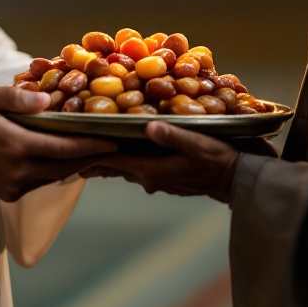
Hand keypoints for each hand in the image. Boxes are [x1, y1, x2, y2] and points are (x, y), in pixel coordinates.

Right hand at [0, 85, 116, 200]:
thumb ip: (16, 97)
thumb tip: (48, 100)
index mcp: (15, 146)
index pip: (65, 149)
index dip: (93, 145)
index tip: (116, 139)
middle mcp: (18, 171)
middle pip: (66, 167)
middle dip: (92, 156)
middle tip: (116, 144)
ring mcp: (13, 185)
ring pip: (55, 176)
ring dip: (76, 164)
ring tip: (97, 149)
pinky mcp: (8, 193)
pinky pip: (41, 181)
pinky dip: (57, 170)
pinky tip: (66, 157)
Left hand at [80, 122, 276, 202]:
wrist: (238, 180)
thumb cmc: (220, 159)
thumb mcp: (199, 143)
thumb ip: (173, 135)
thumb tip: (149, 126)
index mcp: (152, 168)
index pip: (113, 160)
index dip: (90, 152)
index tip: (70, 144)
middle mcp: (150, 176)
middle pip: (113, 166)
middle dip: (93, 157)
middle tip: (69, 147)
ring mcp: (157, 179)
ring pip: (124, 167)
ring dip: (108, 159)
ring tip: (87, 149)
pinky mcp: (166, 177)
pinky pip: (138, 168)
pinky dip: (125, 160)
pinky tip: (122, 152)